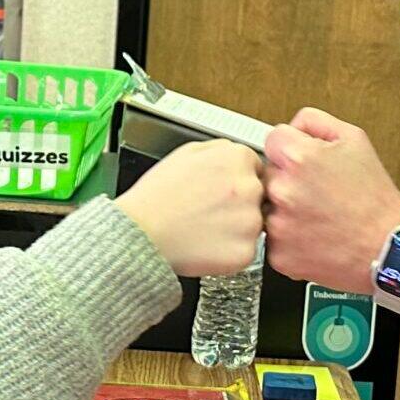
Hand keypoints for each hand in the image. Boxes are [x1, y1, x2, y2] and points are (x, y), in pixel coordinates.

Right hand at [116, 138, 264, 275]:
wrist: (141, 233)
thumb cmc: (157, 196)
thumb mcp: (185, 152)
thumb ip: (220, 148)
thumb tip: (236, 152)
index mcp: (237, 158)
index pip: (255, 167)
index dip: (235, 180)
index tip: (220, 189)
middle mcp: (249, 187)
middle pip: (258, 194)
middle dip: (239, 202)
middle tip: (209, 209)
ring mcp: (250, 221)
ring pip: (253, 223)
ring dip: (236, 227)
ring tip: (205, 226)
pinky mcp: (245, 251)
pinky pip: (246, 249)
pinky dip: (230, 250)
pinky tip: (207, 243)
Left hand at [263, 108, 399, 292]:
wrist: (386, 247)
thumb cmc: (374, 198)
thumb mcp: (354, 140)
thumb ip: (315, 122)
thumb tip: (293, 125)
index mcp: (298, 158)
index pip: (273, 140)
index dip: (291, 148)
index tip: (303, 162)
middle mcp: (283, 190)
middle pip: (268, 174)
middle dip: (288, 179)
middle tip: (317, 191)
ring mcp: (278, 225)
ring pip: (268, 207)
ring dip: (285, 209)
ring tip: (317, 214)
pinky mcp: (278, 254)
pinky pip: (273, 237)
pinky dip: (289, 236)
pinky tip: (314, 234)